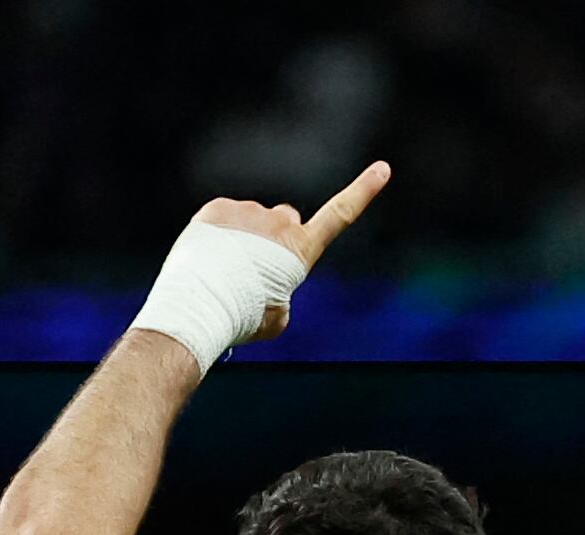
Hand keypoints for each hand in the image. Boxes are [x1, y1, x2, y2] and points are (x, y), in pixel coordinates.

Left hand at [188, 159, 392, 341]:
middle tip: (256, 264)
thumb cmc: (243, 316)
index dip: (363, 191)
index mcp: (302, 249)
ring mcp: (249, 212)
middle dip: (278, 234)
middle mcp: (280, 224)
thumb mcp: (277, 316)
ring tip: (226, 267)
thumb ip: (282, 291)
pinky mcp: (220, 208)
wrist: (201, 303)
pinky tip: (210, 254)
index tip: (382, 168)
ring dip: (244, 237)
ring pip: (252, 220)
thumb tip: (270, 281)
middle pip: (287, 219)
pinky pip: (225, 216)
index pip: (341, 214)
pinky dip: (219, 232)